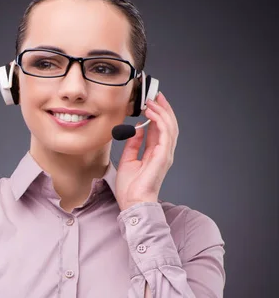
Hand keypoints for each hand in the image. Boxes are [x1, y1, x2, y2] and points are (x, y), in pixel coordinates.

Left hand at [115, 92, 178, 210]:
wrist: (133, 202)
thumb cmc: (131, 187)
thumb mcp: (128, 159)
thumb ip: (133, 144)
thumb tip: (136, 129)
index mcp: (155, 153)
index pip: (160, 128)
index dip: (157, 114)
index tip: (150, 101)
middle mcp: (163, 152)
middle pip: (168, 125)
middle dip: (163, 108)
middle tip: (155, 95)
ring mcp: (165, 154)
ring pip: (169, 127)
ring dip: (162, 111)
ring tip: (152, 100)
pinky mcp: (164, 156)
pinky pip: (165, 134)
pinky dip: (160, 121)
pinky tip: (151, 112)